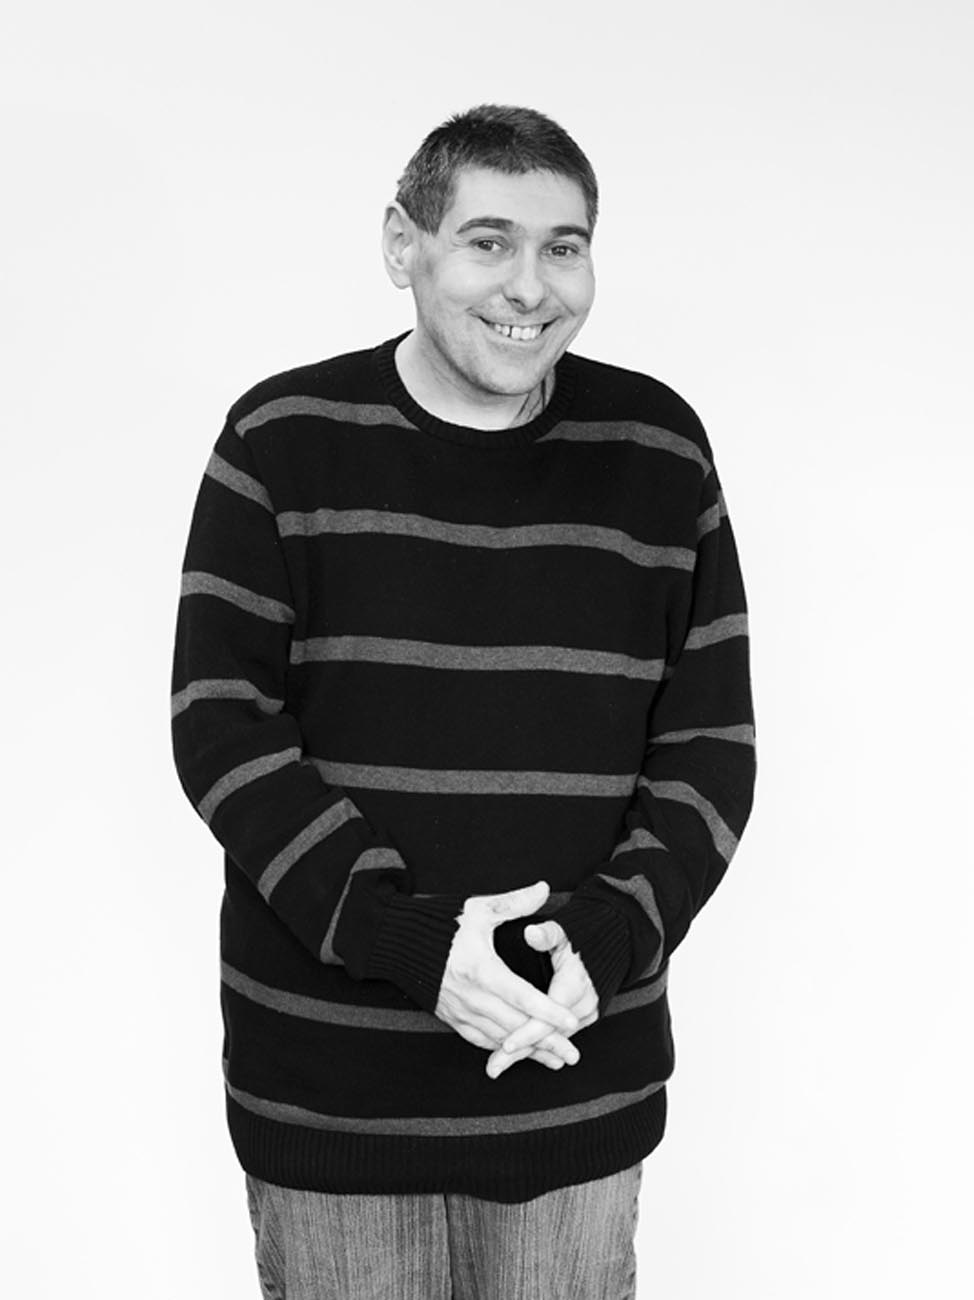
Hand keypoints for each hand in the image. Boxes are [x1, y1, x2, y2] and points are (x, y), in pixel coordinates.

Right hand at [435, 881, 580, 1072]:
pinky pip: (480, 1040)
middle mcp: (470, 995)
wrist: (399, 942)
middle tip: (574, 1053)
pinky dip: (503, 1049)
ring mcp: (460, 1010)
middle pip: (515, 1025)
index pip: (521, 995)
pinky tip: (521, 1055)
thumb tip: (545, 889)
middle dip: (546, 1041)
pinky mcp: (451, 1018)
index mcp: (481, 969)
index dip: (548, 1010)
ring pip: (500, 1039)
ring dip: (529, 1052)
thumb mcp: (478, 909)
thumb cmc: (441, 923)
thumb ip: (515, 903)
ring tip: (556, 1060)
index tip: (572, 1020)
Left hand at [486, 920, 598, 1078]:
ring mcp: (584, 1015)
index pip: (551, 1016)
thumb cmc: (576, 937)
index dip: (529, 1031)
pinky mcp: (582, 1020)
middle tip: (494, 1066)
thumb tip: (532, 933)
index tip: (507, 1044)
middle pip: (550, 1035)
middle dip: (522, 1051)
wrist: (606, 948)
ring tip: (496, 1066)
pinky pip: (556, 1038)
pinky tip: (512, 1057)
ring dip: (526, 1053)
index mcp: (576, 983)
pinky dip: (536, 1048)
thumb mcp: (562, 931)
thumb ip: (547, 933)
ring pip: (553, 1041)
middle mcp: (584, 1003)